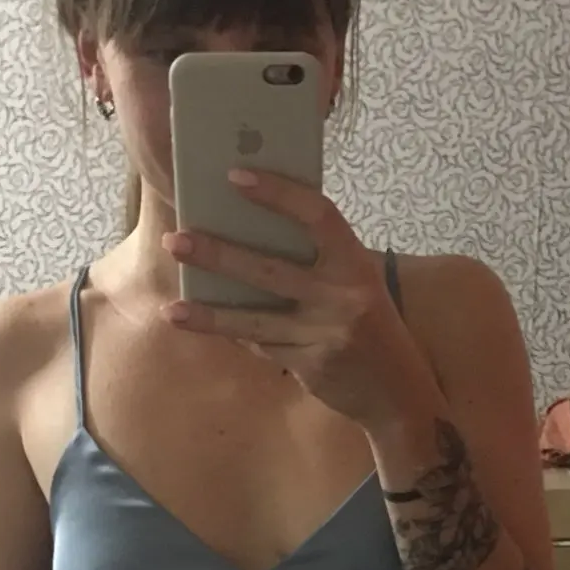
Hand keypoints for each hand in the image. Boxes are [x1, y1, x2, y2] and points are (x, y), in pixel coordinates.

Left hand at [161, 170, 436, 433]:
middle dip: (219, 255)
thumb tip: (248, 233)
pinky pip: (264, 346)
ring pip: (256, 321)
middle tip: (176, 239)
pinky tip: (210, 329)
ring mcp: (326, 333)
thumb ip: (316, 262)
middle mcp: (343, 296)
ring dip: (210, 315)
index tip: (236, 176)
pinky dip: (239, 336)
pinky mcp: (312, 365)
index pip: (317, 216)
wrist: (397, 392)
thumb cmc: (368, 326)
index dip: (278, 193)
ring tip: (172, 309)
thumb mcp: (354, 284)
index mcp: (355, 263)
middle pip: (270, 270)